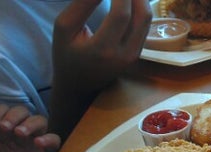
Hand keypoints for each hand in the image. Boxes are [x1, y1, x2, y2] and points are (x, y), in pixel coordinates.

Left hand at [0, 105, 60, 151]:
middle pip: (23, 111)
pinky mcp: (46, 151)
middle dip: (14, 116)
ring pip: (40, 121)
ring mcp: (35, 139)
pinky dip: (49, 138)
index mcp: (3, 127)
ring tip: (20, 133)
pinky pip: (54, 140)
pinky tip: (39, 142)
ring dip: (30, 123)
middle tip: (5, 127)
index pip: (4, 110)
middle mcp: (20, 129)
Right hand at [50, 0, 151, 137]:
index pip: (120, 15)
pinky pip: (144, 24)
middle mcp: (124, 54)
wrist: (79, 84)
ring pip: (146, 18)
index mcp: (102, 50)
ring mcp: (135, 54)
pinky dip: (139, 4)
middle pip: (141, 15)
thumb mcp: (64, 28)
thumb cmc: (67, 54)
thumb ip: (82, 5)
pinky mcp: (139, 51)